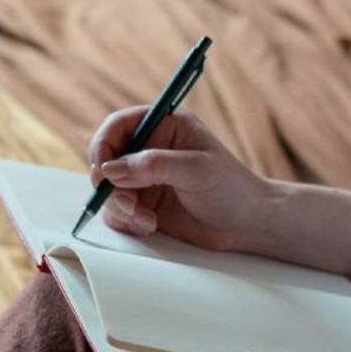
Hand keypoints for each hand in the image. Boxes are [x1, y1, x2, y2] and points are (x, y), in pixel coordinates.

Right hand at [86, 107, 271, 251]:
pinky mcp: (144, 206)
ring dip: (119, 206)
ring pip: (108, 189)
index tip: (102, 167)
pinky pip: (117, 212)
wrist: (247, 224)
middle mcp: (150, 150)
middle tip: (127, 202)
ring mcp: (145, 180)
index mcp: (165, 126)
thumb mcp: (195, 170)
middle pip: (106, 159)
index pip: (119, 125)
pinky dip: (127, 221)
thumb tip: (111, 169)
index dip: (103, 144)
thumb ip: (152, 166)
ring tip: (146, 219)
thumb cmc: (231, 188)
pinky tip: (150, 226)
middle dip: (110, 184)